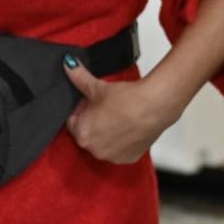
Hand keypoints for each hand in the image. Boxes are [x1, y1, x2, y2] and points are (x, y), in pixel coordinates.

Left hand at [62, 58, 178, 164]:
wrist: (155, 105)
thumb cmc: (126, 100)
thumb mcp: (97, 86)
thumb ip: (79, 78)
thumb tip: (69, 66)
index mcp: (82, 134)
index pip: (73, 121)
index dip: (82, 108)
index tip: (93, 100)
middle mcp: (95, 150)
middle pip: (88, 134)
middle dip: (94, 121)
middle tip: (107, 106)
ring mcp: (113, 156)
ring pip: (104, 143)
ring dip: (107, 132)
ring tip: (119, 115)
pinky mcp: (129, 158)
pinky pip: (120, 149)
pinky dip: (122, 140)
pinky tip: (129, 126)